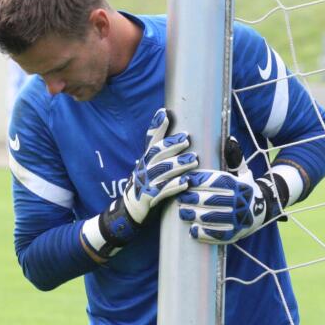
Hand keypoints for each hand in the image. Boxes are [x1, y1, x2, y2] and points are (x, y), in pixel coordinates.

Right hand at [80, 108, 197, 259]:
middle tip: (187, 139)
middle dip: (171, 145)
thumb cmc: (147, 185)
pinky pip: (162, 191)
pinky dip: (174, 186)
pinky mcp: (148, 199)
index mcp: (145, 160)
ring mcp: (144, 184)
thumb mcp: (151, 167)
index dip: (157, 127)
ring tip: (193, 160)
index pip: (151, 140)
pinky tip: (186, 183)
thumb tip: (170, 127)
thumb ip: (160, 151)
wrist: (131, 211)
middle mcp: (143, 169)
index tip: (165, 113)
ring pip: (160, 172)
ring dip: (177, 165)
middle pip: (155, 154)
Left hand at [177, 137, 281, 243]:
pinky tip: (192, 230)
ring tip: (182, 212)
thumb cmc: (244, 187)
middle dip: (192, 198)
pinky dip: (204, 233)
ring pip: (213, 218)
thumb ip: (234, 157)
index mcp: (240, 185)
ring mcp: (238, 219)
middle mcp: (241, 202)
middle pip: (212, 199)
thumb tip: (230, 139)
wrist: (263, 209)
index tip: (185, 179)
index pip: (217, 181)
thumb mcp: (243, 171)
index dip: (199, 180)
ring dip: (195, 215)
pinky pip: (218, 235)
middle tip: (179, 197)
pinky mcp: (236, 234)